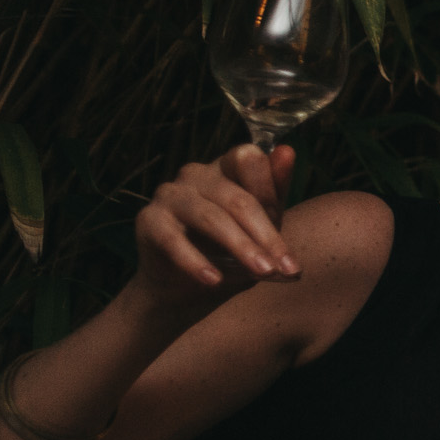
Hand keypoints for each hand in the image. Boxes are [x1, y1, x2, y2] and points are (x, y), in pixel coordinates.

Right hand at [132, 144, 301, 311]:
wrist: (187, 289)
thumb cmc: (230, 253)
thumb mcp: (261, 229)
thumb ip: (274, 192)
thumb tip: (287, 150)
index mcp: (225, 169)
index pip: (248, 160)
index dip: (272, 193)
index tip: (290, 226)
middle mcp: (195, 175)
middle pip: (237, 198)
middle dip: (266, 237)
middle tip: (288, 269)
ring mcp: (169, 195)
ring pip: (210, 217)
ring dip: (240, 247)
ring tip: (263, 273)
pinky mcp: (149, 220)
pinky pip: (173, 239)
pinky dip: (195, 262)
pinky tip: (214, 281)